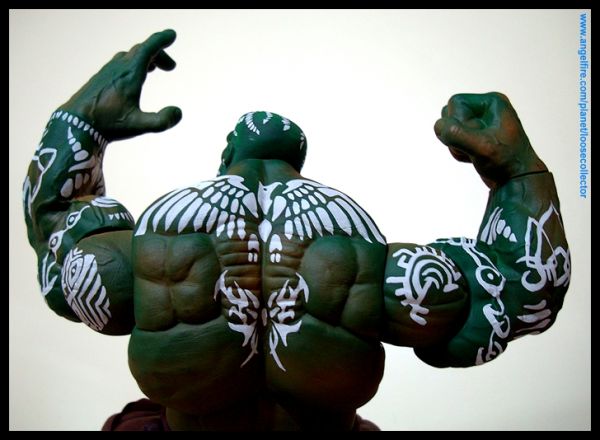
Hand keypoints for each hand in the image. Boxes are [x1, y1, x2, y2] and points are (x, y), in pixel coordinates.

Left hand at [60, 29, 181, 141]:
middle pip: (141, 51)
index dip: (161, 40)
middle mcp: (119, 68)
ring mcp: (108, 72)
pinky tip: (133, 78)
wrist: (76, 125)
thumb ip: (161, 121)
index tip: (172, 35)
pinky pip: (120, 63)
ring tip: (154, 68)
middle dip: (158, 54)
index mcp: (130, 74)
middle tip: (171, 67)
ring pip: (130, 56)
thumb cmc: (107, 124)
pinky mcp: (100, 78)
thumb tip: (178, 112)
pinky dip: (133, 64)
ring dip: (145, 59)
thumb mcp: (138, 125)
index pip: (148, 49)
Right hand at [434, 92, 546, 188]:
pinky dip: (458, 150)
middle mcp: (487, 108)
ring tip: (474, 153)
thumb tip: (439, 125)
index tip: (474, 139)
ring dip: (455, 144)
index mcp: (492, 102)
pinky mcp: (477, 134)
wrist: (517, 181)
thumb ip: (457, 134)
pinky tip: (473, 157)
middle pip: (450, 114)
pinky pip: (454, 138)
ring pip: (450, 127)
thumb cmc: (507, 163)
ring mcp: (482, 122)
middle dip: (455, 135)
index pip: (456, 102)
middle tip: (474, 147)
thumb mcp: (481, 147)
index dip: (457, 123)